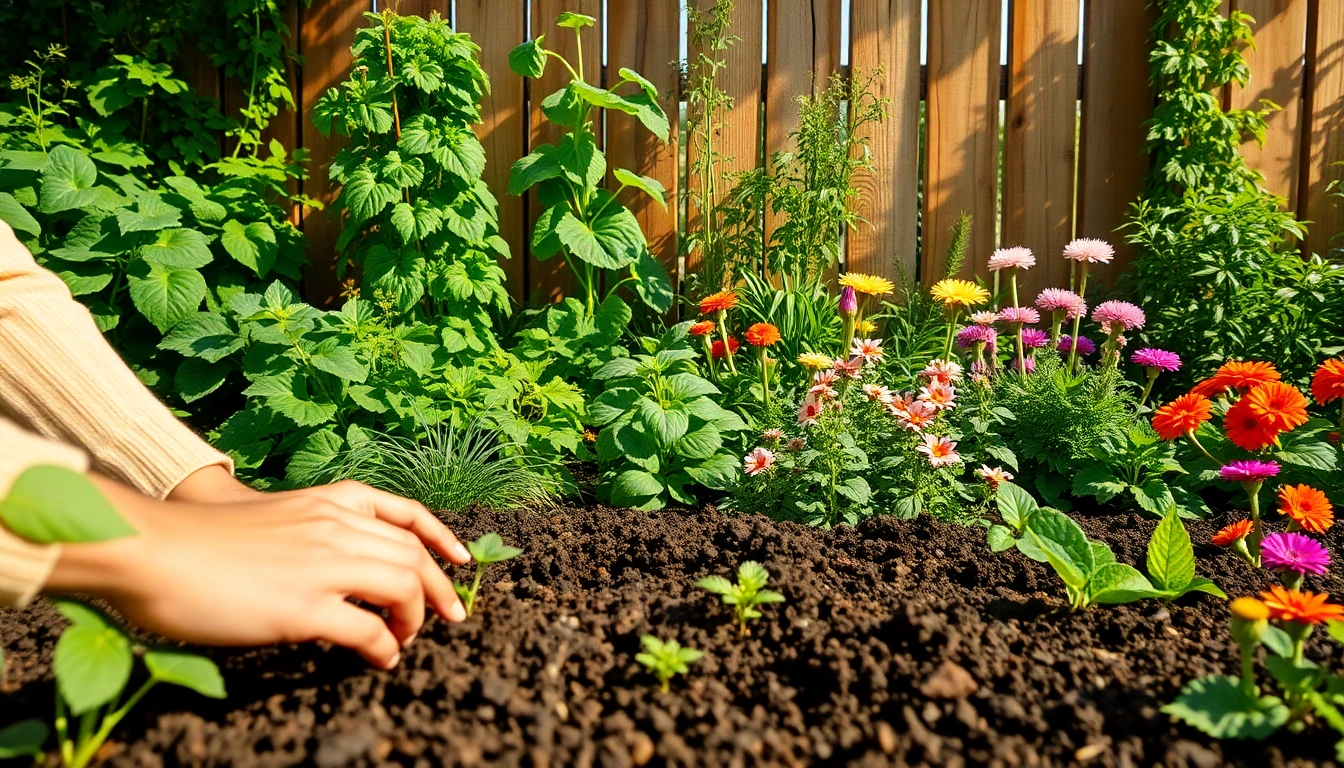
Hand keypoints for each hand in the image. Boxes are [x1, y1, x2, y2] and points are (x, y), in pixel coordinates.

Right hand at [47, 477, 469, 668]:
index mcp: (328, 500)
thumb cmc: (199, 541)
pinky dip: (385, 648)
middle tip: (450, 616)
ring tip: (404, 641)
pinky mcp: (305, 606)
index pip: (405, 513)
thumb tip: (337, 569)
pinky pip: (370, 630)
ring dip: (414, 620)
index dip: (440, 538)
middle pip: (413, 555)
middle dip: (440, 588)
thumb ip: (312, 533)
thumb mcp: (272, 519)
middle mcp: (335, 526)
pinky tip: (378, 660)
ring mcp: (324, 565)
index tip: (462, 559)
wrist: (153, 550)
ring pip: (404, 588)